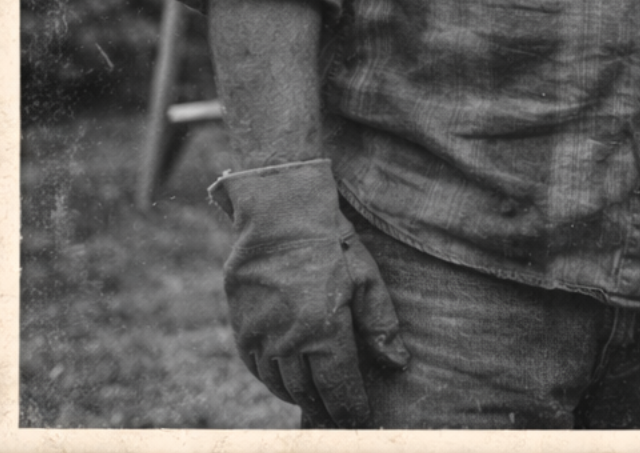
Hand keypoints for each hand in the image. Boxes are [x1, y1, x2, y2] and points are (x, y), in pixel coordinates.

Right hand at [210, 158, 408, 426]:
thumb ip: (380, 325)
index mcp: (324, 331)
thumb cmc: (330, 246)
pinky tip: (288, 381)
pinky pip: (257, 368)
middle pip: (308, 392)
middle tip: (340, 416)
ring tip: (318, 401)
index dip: (350, 407)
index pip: (339, 387)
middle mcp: (289, 342)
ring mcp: (261, 338)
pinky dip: (274, 381)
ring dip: (300, 397)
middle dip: (326, 407)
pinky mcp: (242, 330)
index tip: (359, 420)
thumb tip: (398, 362)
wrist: (279, 219)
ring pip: (280, 385)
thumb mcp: (366, 279)